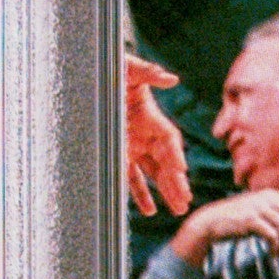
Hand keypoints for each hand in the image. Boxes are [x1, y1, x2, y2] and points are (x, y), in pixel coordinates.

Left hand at [126, 55, 190, 217]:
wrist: (94, 79)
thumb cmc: (114, 71)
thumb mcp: (128, 68)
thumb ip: (147, 72)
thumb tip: (170, 78)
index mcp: (151, 116)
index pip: (169, 139)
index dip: (175, 153)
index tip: (180, 170)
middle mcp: (146, 135)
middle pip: (166, 161)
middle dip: (176, 182)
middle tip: (185, 200)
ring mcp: (135, 147)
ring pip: (154, 174)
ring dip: (166, 192)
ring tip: (178, 209)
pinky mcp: (120, 156)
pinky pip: (132, 178)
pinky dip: (141, 194)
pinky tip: (150, 210)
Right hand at [174, 190, 278, 266]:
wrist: (211, 222)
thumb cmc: (236, 220)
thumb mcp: (257, 210)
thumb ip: (274, 212)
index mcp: (271, 194)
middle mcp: (267, 199)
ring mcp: (259, 208)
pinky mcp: (251, 220)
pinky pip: (273, 234)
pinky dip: (276, 246)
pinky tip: (271, 253)